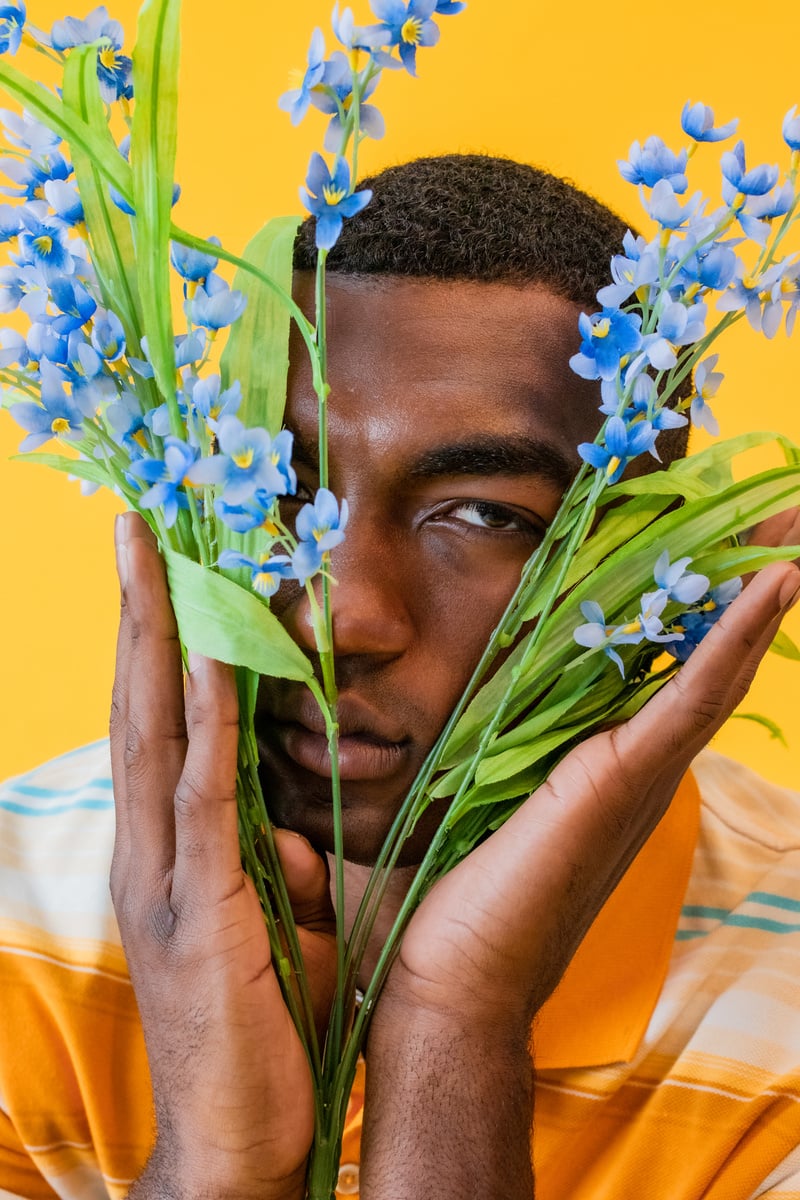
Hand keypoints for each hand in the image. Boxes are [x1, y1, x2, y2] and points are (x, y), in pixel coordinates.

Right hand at [110, 513, 335, 1199]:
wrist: (239, 1139)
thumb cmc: (259, 1029)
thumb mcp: (267, 927)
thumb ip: (267, 867)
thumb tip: (286, 831)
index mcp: (165, 849)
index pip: (152, 722)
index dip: (150, 642)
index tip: (158, 568)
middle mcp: (148, 850)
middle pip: (136, 705)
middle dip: (136, 612)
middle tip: (134, 528)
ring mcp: (167, 879)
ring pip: (154, 733)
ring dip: (155, 640)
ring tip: (156, 557)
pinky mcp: (204, 912)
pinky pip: (205, 799)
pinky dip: (202, 724)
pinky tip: (203, 661)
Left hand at [362, 561, 799, 1198]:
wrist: (444, 983)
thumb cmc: (435, 898)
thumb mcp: (449, 786)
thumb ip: (455, 734)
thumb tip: (411, 695)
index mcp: (592, 760)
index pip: (652, 663)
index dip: (687, 604)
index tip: (711, 536)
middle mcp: (630, 762)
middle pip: (698, 655)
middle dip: (741, 586)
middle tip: (785, 517)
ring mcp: (636, 772)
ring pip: (712, 666)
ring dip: (754, 596)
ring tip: (795, 528)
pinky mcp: (622, 780)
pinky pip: (692, 696)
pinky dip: (737, 639)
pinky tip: (777, 582)